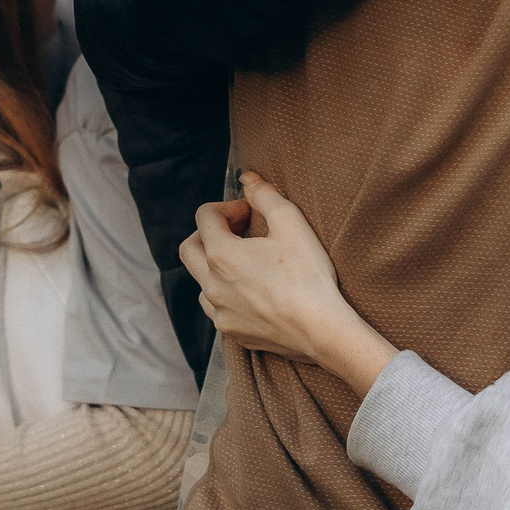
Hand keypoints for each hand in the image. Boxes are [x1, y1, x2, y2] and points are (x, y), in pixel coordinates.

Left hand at [181, 175, 398, 395]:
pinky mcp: (231, 331)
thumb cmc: (307, 274)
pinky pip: (216, 307)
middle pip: (189, 248)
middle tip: (239, 231)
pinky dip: (226, 293)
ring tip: (247, 262)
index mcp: (221, 254)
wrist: (321, 329)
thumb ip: (264, 195)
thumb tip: (247, 178)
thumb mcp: (291, 222)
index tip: (251, 211)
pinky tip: (252, 291)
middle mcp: (211, 284)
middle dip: (209, 232)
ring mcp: (219, 311)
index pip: (204, 216)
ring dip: (215, 265)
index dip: (228, 206)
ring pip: (200, 280)